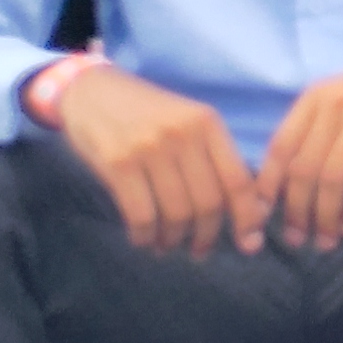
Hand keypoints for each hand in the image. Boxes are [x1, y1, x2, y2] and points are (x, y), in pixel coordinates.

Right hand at [39, 59, 262, 255]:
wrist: (92, 91)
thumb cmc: (146, 114)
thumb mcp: (187, 121)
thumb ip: (213, 157)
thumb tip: (246, 211)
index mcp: (207, 123)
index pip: (238, 181)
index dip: (247, 218)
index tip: (250, 244)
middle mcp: (182, 133)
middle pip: (208, 204)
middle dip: (206, 237)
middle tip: (199, 251)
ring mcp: (149, 148)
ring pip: (177, 214)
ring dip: (174, 240)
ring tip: (168, 245)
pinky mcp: (118, 163)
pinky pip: (142, 216)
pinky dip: (146, 237)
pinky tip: (144, 239)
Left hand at [255, 33, 342, 248]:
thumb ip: (316, 128)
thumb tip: (290, 180)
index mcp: (316, 97)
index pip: (279, 147)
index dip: (268, 187)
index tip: (264, 218)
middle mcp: (335, 103)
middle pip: (303, 168)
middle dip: (296, 212)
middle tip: (299, 241)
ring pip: (332, 177)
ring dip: (326, 217)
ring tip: (327, 242)